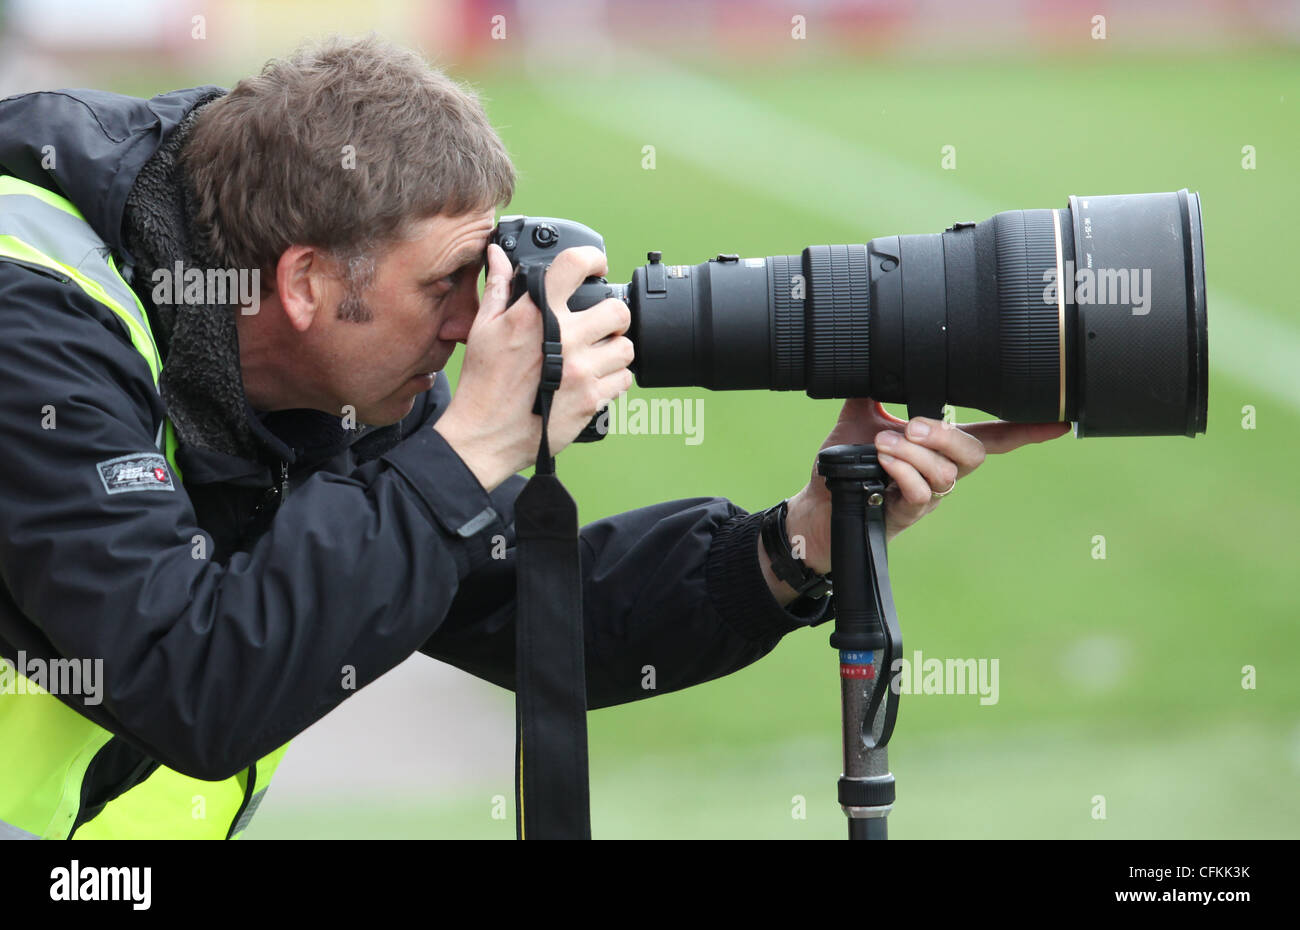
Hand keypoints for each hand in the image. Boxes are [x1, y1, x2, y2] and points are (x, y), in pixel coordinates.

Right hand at [434, 243, 634, 490]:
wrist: (484, 436)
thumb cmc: (482, 384)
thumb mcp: (482, 329)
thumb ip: (498, 288)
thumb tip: (499, 255)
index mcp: (536, 314)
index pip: (575, 265)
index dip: (593, 259)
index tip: (597, 266)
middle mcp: (564, 338)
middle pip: (617, 310)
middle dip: (612, 315)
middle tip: (601, 324)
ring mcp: (581, 370)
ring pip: (625, 347)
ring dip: (615, 349)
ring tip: (597, 355)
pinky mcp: (591, 399)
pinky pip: (624, 380)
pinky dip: (614, 379)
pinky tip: (595, 380)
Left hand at [772, 399, 1069, 587]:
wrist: (819, 506)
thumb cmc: (844, 466)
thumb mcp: (858, 419)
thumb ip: (874, 389)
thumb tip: (874, 350)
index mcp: (938, 449)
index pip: (991, 438)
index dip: (1025, 430)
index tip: (1059, 421)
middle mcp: (940, 474)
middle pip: (974, 455)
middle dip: (947, 435)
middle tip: (911, 425)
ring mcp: (926, 497)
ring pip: (946, 475)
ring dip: (914, 453)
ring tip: (884, 444)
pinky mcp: (905, 514)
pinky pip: (920, 494)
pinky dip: (903, 473)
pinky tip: (883, 462)